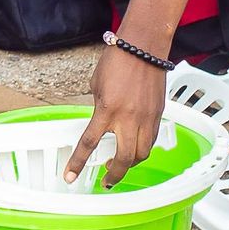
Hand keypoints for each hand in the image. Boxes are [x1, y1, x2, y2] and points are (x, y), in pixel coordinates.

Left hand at [66, 43, 166, 186]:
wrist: (143, 48)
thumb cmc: (116, 61)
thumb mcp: (97, 86)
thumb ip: (99, 108)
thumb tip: (102, 121)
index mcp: (106, 110)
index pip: (89, 143)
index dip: (77, 163)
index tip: (70, 177)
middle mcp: (128, 119)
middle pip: (123, 159)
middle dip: (114, 175)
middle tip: (106, 180)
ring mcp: (146, 119)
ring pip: (141, 154)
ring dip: (130, 163)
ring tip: (119, 163)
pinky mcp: (158, 116)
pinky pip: (151, 141)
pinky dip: (143, 148)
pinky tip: (135, 147)